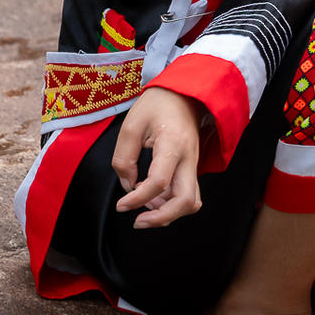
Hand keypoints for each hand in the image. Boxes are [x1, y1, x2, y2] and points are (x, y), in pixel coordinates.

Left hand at [112, 87, 203, 228]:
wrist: (184, 93)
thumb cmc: (157, 105)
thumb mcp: (131, 125)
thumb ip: (124, 158)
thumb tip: (128, 186)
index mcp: (173, 144)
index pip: (159, 182)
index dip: (137, 200)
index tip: (121, 206)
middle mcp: (189, 157)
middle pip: (186, 201)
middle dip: (161, 218)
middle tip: (137, 221)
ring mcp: (193, 164)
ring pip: (191, 202)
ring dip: (168, 213)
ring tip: (144, 209)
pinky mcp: (191, 167)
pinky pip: (188, 194)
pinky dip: (172, 204)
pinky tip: (153, 199)